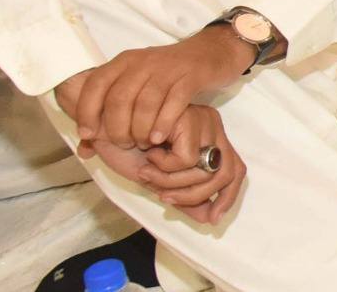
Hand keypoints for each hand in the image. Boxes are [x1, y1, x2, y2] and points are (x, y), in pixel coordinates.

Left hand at [60, 25, 255, 150]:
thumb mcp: (137, 85)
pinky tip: (159, 137)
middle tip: (124, 143)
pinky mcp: (192, 75)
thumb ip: (110, 113)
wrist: (212, 51)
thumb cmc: (168, 75)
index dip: (87, 111)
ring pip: (146, 102)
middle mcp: (144, 62)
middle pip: (120, 97)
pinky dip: (163, 123)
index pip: (96, 84)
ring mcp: (169, 68)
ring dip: (140, 129)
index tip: (88, 134)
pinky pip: (174, 101)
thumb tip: (85, 149)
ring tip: (143, 144)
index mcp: (125, 61)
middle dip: (117, 127)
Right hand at [77, 105, 246, 223]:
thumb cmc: (128, 151)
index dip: (228, 197)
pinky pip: (187, 159)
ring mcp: (202, 119)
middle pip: (225, 173)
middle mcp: (211, 125)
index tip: (213, 219)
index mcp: (209, 137)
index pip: (235, 170)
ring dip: (172, 183)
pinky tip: (148, 155)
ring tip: (148, 173)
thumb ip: (186, 198)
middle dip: (194, 196)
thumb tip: (210, 218)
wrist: (102, 128)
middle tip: (163, 197)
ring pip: (205, 170)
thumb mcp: (160, 181)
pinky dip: (165, 167)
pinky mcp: (188, 117)